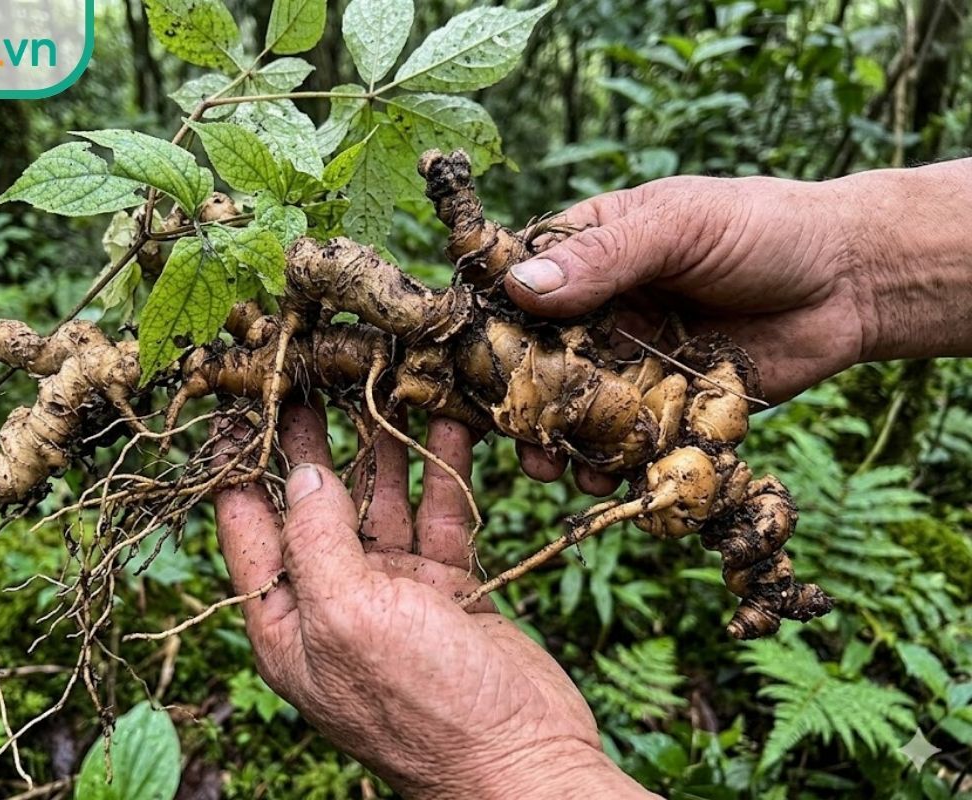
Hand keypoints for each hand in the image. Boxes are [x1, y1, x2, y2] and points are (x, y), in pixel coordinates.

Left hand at [213, 404, 653, 799]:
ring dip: (381, 446)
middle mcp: (334, 602)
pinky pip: (438, 515)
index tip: (244, 399)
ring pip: (379, 502)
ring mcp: (393, 594)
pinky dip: (441, 471)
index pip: (248, 527)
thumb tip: (302, 473)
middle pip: (314, 506)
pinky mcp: (447, 587)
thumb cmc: (425, 707)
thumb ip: (317, 540)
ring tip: (379, 381)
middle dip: (311, 442)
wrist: (523, 760)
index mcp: (288, 622)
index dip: (242, 463)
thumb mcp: (349, 618)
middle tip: (310, 373)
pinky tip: (447, 422)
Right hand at [505, 160, 971, 487]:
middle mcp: (600, 311)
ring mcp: (631, 362)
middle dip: (517, 400)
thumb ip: (605, 256)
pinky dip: (612, 465)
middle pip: (536, 361)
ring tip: (551, 468)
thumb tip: (522, 284)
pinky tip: (605, 481)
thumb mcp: (680, 226)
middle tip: (509, 431)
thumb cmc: (765, 229)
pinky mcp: (667, 406)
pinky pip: (627, 441)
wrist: (851, 281)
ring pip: (576, 410)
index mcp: (588, 253)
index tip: (461, 362)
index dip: (487, 324)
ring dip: (559, 441)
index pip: (516, 287)